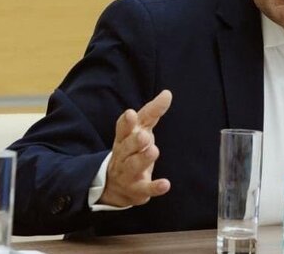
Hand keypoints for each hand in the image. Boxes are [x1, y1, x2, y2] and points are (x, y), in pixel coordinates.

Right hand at [100, 90, 172, 206]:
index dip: (126, 122)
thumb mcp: (140, 129)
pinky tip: (166, 184)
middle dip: (134, 141)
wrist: (115, 185)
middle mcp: (123, 154)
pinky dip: (154, 187)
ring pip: (133, 166)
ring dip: (142, 159)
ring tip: (153, 151)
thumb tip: (167, 93)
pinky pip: (145, 189)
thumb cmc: (132, 149)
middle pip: (126, 147)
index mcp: (123, 138)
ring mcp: (128, 173)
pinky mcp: (137, 190)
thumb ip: (152, 112)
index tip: (131, 114)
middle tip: (144, 136)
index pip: (122, 128)